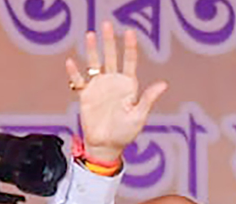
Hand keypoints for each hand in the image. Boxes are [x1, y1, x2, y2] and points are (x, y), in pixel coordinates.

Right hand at [66, 21, 166, 161]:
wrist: (106, 146)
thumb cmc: (125, 133)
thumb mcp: (139, 116)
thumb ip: (148, 99)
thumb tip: (163, 84)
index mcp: (128, 86)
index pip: (129, 61)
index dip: (129, 47)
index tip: (129, 32)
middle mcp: (113, 83)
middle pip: (111, 57)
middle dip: (109, 41)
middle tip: (106, 25)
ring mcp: (99, 88)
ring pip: (95, 64)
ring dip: (92, 50)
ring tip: (90, 36)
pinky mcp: (86, 96)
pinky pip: (79, 81)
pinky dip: (74, 73)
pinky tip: (71, 63)